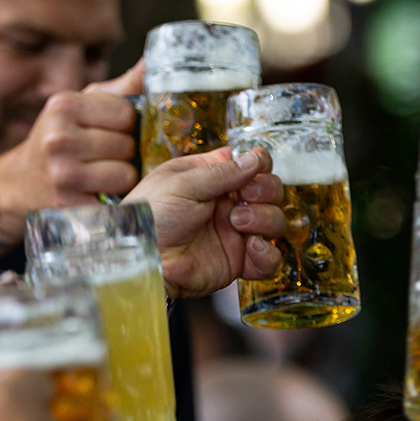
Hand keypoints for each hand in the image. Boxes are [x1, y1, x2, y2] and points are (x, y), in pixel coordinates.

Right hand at [0, 63, 141, 208]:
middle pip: (127, 145)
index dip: (126, 125)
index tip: (111, 131)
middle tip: (106, 157)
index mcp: (63, 106)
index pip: (126, 113)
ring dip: (121, 179)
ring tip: (103, 176)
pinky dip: (113, 201)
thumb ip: (122, 88)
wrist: (20, 184)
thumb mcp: (83, 106)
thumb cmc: (62, 139)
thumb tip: (152, 63)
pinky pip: (115, 203)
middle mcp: (58, 139)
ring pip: (125, 175)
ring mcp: (62, 175)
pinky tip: (97, 194)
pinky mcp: (68, 206)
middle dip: (124, 153)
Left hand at [128, 146, 286, 297]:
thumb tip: (254, 159)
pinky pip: (269, 258)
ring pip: (274, 221)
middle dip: (265, 190)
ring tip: (238, 223)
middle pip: (270, 190)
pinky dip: (267, 253)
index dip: (259, 164)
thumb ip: (222, 171)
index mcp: (212, 178)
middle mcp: (227, 204)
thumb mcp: (182, 183)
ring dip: (264, 219)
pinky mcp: (238, 261)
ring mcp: (235, 233)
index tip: (256, 167)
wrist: (145, 259)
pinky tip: (252, 248)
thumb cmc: (152, 216)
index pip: (250, 164)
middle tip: (244, 197)